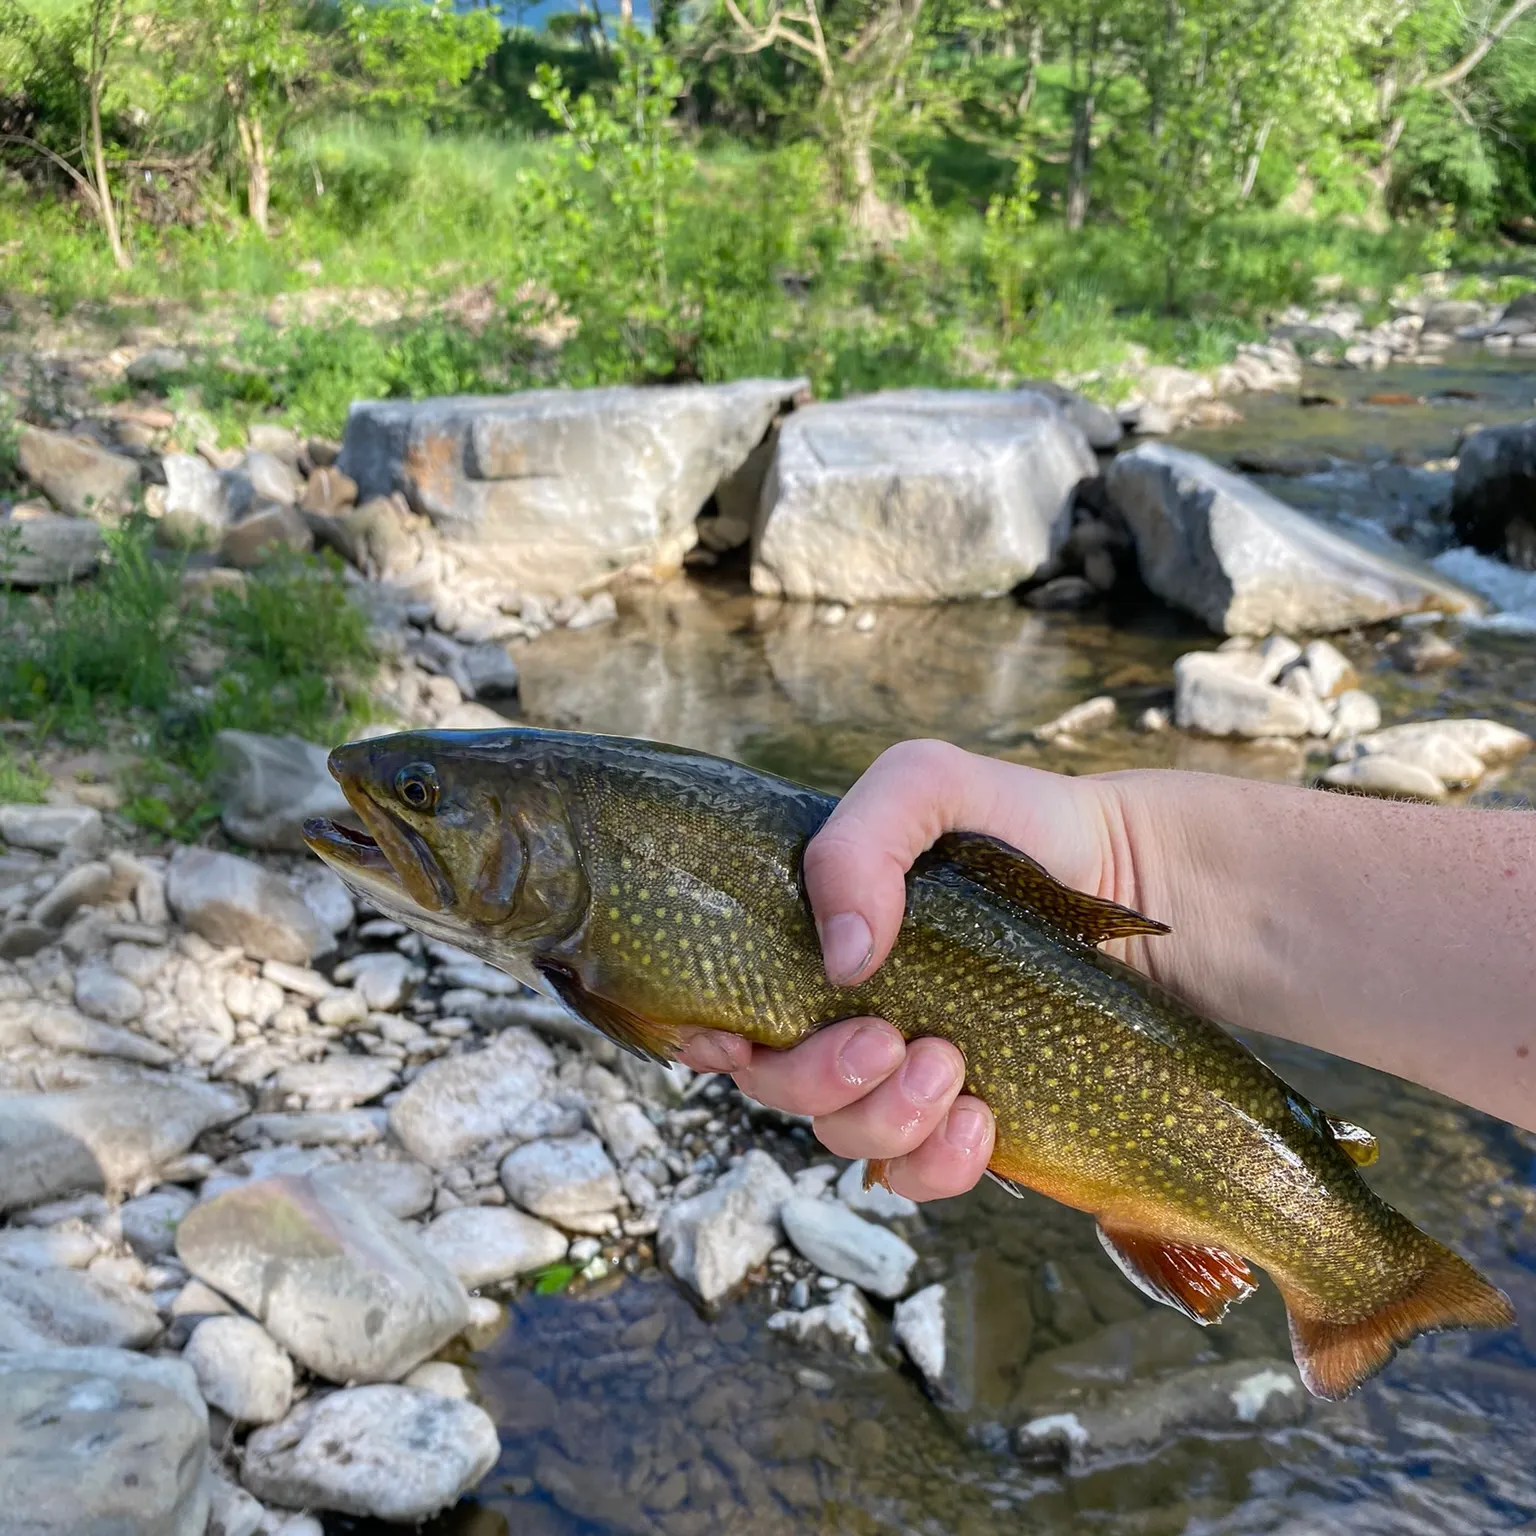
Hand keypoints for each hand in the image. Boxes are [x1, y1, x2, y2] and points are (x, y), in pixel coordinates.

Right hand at [679, 740, 1140, 1199]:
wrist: (1142, 879)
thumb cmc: (1023, 823)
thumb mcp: (928, 785)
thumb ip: (858, 844)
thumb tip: (840, 959)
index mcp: (815, 941)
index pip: (729, 1009)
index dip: (710, 1037)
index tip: (734, 1038)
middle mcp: (849, 1013)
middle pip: (779, 1085)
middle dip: (818, 1077)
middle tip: (888, 1037)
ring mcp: (909, 1074)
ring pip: (847, 1138)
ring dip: (885, 1116)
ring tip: (952, 1064)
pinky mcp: (972, 1121)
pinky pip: (921, 1177)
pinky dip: (938, 1163)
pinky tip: (981, 1118)